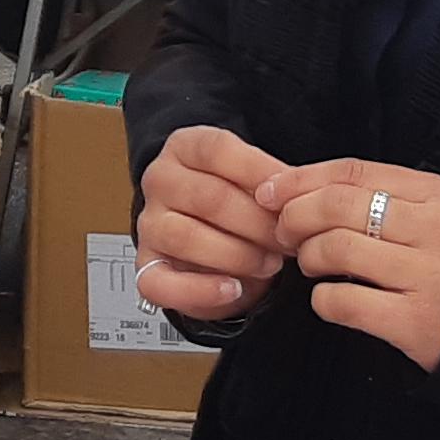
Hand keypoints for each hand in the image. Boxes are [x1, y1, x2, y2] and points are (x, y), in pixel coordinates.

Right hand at [134, 125, 290, 324]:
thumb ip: (271, 181)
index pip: (218, 150)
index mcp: (184, 148)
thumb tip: (292, 190)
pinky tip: (233, 289)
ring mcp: (149, 225)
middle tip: (289, 241)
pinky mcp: (147, 267)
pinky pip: (163, 283)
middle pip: (208, 197)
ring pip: (187, 238)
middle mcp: (159, 181)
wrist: (213, 239)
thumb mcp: (254, 180)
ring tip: (270, 265)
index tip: (291, 199)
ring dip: (238, 255)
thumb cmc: (238, 205)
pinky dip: (202, 291)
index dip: (260, 175)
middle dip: (258, 224)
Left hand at [258, 158, 439, 372]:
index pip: (354, 171)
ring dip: (309, 258)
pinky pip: (345, 302)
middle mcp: (437, 230)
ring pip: (336, 249)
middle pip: (338, 206)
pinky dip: (323, 300)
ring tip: (312, 267)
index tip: (271, 191)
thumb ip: (386, 198)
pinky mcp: (418, 324)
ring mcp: (429, 277)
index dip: (302, 179)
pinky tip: (331, 301)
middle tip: (286, 235)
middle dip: (296, 218)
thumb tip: (302, 188)